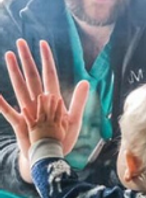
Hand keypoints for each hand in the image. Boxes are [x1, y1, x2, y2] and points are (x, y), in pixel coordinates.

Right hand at [1, 40, 89, 174]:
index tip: (43, 44)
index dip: (47, 60)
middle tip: (20, 42)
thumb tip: (86, 82)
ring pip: (20, 87)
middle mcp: (38, 102)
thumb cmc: (61, 138)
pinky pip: (9, 112)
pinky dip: (2, 104)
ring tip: (9, 56)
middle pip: (32, 76)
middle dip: (27, 60)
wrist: (49, 156)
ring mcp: (28, 110)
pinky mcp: (21, 123)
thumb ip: (79, 101)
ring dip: (15, 72)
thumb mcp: (74, 119)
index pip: (49, 75)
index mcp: (51, 100)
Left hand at [25, 94, 67, 142]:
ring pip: (41, 113)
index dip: (59, 106)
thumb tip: (66, 116)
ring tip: (40, 96)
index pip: (59, 113)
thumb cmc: (56, 143)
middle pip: (51, 111)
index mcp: (57, 125)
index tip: (59, 98)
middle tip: (51, 94)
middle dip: (51, 102)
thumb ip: (64, 124)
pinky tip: (23, 108)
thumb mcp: (63, 134)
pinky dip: (27, 114)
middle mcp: (49, 124)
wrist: (47, 152)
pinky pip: (29, 120)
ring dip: (41, 104)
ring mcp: (41, 126)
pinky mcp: (33, 129)